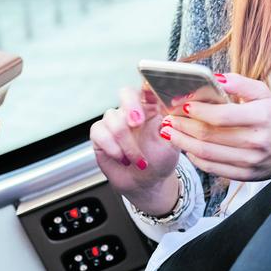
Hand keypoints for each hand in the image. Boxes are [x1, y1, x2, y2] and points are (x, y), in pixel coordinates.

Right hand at [90, 85, 178, 200]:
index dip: (147, 87)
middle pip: (125, 93)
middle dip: (131, 105)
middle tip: (137, 122)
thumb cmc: (160, 162)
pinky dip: (112, 147)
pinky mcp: (100, 134)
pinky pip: (99, 132)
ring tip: (139, 161)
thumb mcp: (171, 146)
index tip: (150, 94)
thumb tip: (166, 114)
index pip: (148, 89)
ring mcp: (115, 121)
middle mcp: (132, 111)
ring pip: (113, 118)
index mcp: (152, 108)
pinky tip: (122, 158)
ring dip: (127, 143)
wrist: (145, 183)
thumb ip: (168, 128)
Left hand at [160, 72, 270, 180]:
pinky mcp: (245, 175)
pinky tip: (186, 147)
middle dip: (183, 126)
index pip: (221, 116)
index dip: (198, 111)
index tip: (182, 105)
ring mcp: (250, 161)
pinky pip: (212, 168)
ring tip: (169, 133)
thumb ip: (239, 83)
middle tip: (168, 119)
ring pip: (207, 153)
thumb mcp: (263, 93)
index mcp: (261, 117)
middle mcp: (256, 141)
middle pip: (209, 135)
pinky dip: (195, 158)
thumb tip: (214, 78)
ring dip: (183, 143)